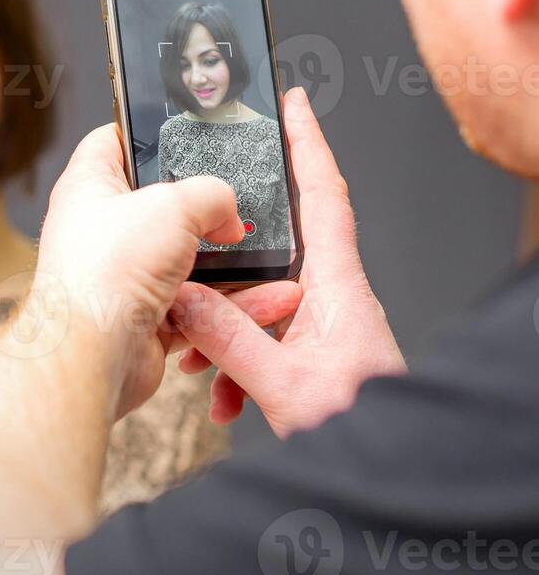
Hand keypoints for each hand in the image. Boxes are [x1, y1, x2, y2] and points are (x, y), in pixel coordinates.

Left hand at [35, 124, 301, 418]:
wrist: (93, 355)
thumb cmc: (104, 273)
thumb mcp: (173, 205)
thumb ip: (211, 195)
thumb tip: (228, 212)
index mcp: (90, 188)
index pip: (112, 142)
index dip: (142, 130)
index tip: (176, 129)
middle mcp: (104, 231)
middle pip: (161, 206)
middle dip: (203, 209)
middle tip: (233, 204)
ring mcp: (125, 276)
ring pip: (185, 260)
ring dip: (224, 263)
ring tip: (260, 255)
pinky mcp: (146, 317)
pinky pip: (197, 305)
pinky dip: (226, 305)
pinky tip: (258, 298)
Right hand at [174, 87, 405, 438]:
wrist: (387, 470)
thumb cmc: (359, 427)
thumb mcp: (283, 385)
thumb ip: (230, 341)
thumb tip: (187, 299)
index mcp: (338, 285)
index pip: (325, 194)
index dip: (309, 143)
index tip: (294, 104)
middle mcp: (332, 295)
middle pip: (277, 247)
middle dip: (231, 256)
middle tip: (195, 246)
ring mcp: (321, 323)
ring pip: (262, 300)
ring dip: (225, 328)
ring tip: (197, 361)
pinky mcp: (313, 350)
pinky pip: (267, 337)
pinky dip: (238, 362)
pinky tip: (223, 398)